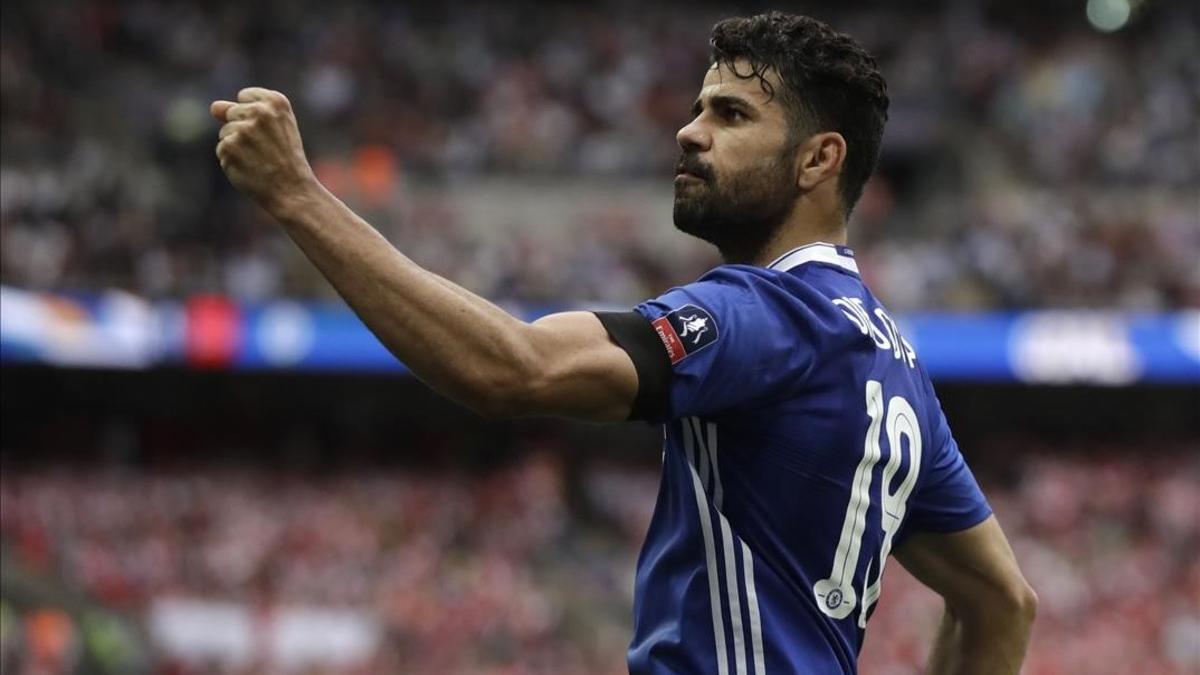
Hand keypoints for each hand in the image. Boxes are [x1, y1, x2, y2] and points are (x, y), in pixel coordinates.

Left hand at [211, 88, 317, 215]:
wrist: (292, 190)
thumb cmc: (285, 159)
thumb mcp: (277, 128)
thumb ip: (247, 111)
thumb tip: (214, 107)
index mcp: (276, 102)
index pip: (245, 96)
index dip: (253, 115)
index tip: (269, 131)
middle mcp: (259, 112)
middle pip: (231, 112)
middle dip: (242, 129)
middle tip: (265, 148)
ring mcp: (243, 129)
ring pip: (225, 132)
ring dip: (236, 146)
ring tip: (258, 160)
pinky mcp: (229, 147)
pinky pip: (221, 150)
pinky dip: (232, 161)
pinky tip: (249, 168)